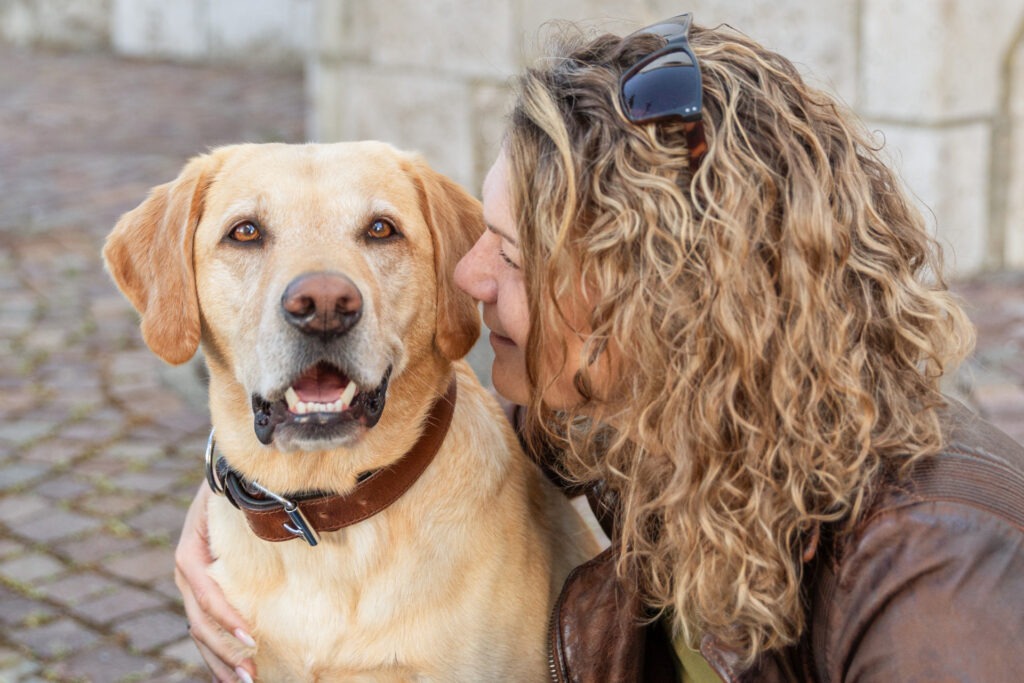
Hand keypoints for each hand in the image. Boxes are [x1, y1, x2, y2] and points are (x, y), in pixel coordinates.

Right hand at [175, 483, 256, 682]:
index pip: (206, 592)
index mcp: (191, 551)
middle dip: (225, 653)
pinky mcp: (204, 590)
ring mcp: (193, 584)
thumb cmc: (240, 484)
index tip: (249, 638)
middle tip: (252, 676)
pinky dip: (219, 653)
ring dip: (221, 661)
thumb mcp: (240, 497)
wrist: (228, 472)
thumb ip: (258, 514)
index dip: (225, 618)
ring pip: (200, 632)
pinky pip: (207, 627)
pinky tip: (235, 674)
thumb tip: (299, 525)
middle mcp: (187, 571)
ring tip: (247, 682)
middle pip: (200, 622)